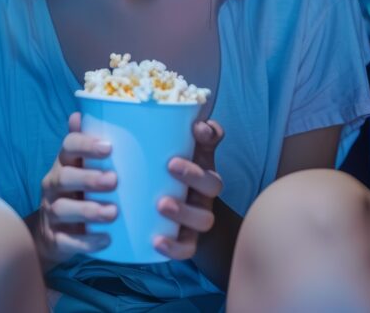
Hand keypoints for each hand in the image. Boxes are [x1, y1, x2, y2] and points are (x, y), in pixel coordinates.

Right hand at [36, 112, 118, 266]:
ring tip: (113, 213)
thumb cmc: (76, 193)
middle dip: (89, 178)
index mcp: (63, 164)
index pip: (67, 148)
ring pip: (64, 209)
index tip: (109, 147)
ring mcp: (51, 212)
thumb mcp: (80, 168)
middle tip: (114, 180)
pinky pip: (68, 241)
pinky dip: (86, 242)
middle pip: (64, 178)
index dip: (85, 145)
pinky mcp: (55, 238)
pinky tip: (106, 240)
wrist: (52, 235)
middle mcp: (53, 186)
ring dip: (89, 210)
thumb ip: (86, 146)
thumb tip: (80, 113)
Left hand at [153, 119, 224, 259]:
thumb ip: (174, 136)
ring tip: (161, 204)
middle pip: (212, 185)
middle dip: (194, 175)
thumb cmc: (164, 177)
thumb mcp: (168, 155)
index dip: (209, 136)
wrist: (171, 217)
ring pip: (204, 218)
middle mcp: (205, 192)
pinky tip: (156, 240)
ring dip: (184, 211)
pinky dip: (174, 246)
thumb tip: (193, 121)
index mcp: (200, 164)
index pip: (212, 143)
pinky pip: (187, 248)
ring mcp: (198, 216)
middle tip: (171, 165)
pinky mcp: (187, 240)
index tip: (196, 130)